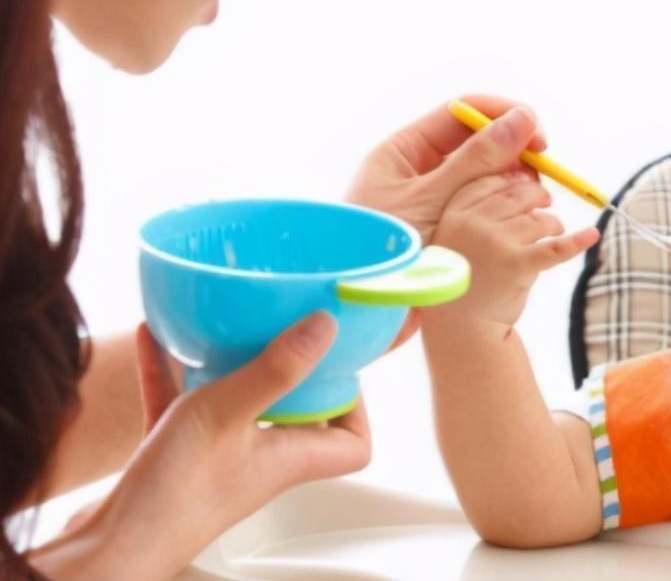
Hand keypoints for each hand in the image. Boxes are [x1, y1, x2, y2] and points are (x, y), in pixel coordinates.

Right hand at [33, 315, 370, 579]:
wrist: (111, 548)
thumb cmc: (175, 491)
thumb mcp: (230, 412)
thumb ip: (279, 368)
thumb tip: (326, 327)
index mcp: (292, 457)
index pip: (353, 444)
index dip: (357, 409)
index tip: (340, 368)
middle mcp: (263, 460)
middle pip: (299, 417)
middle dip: (295, 372)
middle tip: (284, 332)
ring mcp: (220, 458)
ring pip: (238, 404)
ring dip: (230, 365)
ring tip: (223, 326)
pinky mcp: (176, 456)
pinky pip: (183, 404)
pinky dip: (173, 373)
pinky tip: (154, 338)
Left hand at [347, 95, 547, 349]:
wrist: (359, 312)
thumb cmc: (380, 251)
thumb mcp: (432, 199)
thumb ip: (477, 159)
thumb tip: (523, 118)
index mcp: (401, 152)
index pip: (459, 113)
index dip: (502, 116)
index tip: (537, 136)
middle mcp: (415, 170)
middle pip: (474, 141)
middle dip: (512, 150)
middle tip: (541, 170)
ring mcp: (430, 200)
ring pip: (482, 174)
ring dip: (512, 179)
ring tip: (534, 198)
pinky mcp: (444, 227)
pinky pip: (480, 204)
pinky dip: (504, 205)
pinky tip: (523, 217)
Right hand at [425, 171, 598, 328]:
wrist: (462, 328)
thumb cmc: (466, 276)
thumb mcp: (459, 235)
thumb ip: (482, 207)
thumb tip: (527, 175)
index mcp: (455, 212)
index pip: (492, 181)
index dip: (514, 180)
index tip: (526, 186)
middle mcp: (473, 223)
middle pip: (518, 194)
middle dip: (538, 197)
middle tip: (546, 204)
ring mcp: (495, 243)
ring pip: (538, 219)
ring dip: (552, 224)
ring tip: (553, 231)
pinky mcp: (518, 266)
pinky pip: (555, 248)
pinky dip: (577, 241)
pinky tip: (592, 235)